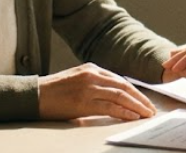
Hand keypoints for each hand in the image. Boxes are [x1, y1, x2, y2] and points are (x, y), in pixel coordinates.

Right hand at [38, 63, 155, 120]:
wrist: (34, 95)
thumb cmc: (55, 91)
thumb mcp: (77, 79)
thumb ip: (95, 83)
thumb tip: (116, 97)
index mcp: (92, 68)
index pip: (120, 80)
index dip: (135, 92)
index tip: (144, 101)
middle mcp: (92, 75)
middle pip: (124, 87)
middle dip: (140, 99)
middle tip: (151, 109)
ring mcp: (88, 87)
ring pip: (120, 96)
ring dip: (136, 106)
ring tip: (146, 114)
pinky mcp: (83, 102)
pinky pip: (110, 107)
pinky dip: (123, 112)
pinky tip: (132, 117)